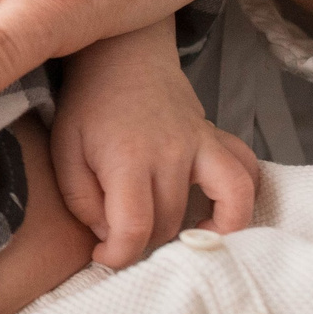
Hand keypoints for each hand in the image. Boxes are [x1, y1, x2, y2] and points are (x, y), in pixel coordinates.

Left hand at [51, 22, 257, 264]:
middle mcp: (172, 152)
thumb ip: (81, 200)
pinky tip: (220, 214)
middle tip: (124, 237)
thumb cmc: (87, 106)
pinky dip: (243, 198)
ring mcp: (201, 143)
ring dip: (202, 231)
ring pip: (223, 205)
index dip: (118, 256)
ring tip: (183, 239)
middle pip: (172, 224)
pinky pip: (248, 170)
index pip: (135, 227)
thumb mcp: (64, 152)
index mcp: (128, 158)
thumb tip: (110, 236)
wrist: (120, 56)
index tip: (104, 257)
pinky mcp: (216, 137)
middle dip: (145, 243)